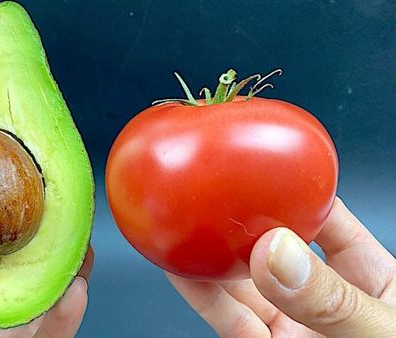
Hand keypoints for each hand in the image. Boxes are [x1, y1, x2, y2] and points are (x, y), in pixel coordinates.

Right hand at [166, 197, 395, 336]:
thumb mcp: (383, 333)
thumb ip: (334, 301)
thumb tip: (277, 254)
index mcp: (372, 282)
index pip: (331, 224)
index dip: (299, 195)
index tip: (264, 173)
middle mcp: (325, 301)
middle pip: (277, 249)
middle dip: (243, 223)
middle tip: (211, 199)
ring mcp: (293, 327)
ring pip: (246, 285)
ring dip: (212, 258)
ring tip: (184, 228)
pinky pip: (231, 321)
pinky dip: (204, 297)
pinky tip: (185, 272)